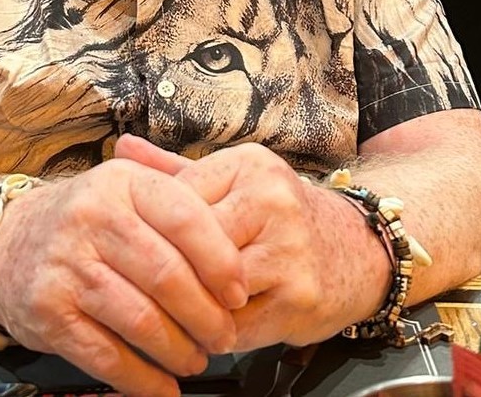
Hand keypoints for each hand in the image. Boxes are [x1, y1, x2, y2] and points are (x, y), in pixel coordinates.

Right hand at [0, 158, 247, 396]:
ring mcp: (67, 265)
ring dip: (178, 350)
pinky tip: (162, 385)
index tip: (238, 292)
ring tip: (196, 359)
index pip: (186, 218)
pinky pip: (108, 355)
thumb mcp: (124, 190)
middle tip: (223, 336)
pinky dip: (143, 379)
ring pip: (141, 319)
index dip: (221, 261)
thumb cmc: (83, 220)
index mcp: (122, 182)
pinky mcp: (48, 311)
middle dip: (206, 316)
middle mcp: (92, 217)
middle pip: (167, 275)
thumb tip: (238, 258)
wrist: (4, 243)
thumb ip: (177, 207)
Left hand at [114, 136, 387, 351]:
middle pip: (192, 247)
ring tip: (172, 311)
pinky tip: (207, 328)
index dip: (153, 231)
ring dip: (189, 308)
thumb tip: (121, 147)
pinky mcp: (300, 298)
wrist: (358, 249)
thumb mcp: (235, 180)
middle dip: (168, 273)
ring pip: (211, 290)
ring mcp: (289, 251)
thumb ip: (174, 168)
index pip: (178, 201)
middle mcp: (271, 202)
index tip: (138, 247)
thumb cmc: (282, 215)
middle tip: (142, 287)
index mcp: (249, 166)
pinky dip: (215, 333)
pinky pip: (237, 326)